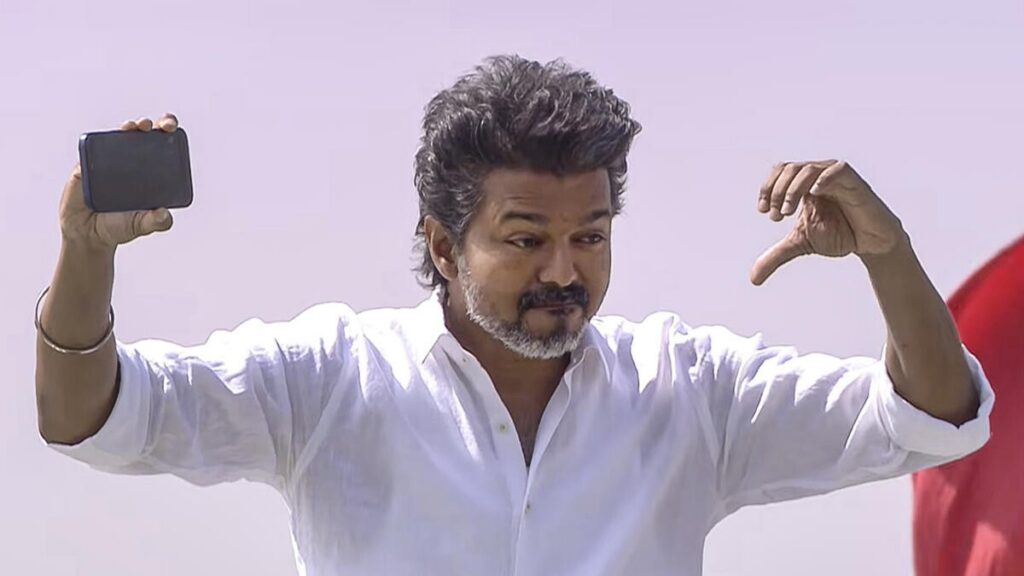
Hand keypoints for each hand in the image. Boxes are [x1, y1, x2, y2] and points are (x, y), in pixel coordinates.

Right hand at [60, 113, 179, 250]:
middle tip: (156, 126)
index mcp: (150, 171)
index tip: (172, 128)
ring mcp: (108, 160)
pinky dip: (97, 141)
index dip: (168, 132)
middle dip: (151, 124)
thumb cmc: (118, 227)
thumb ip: (155, 222)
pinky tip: (104, 141)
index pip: (163, 145)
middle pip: (143, 134)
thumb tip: (165, 215)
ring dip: (127, 126)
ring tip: (133, 127)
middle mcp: (131, 161)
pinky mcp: (86, 164)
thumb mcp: (140, 225)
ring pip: (119, 136)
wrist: (87, 234)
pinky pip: (91, 148)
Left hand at [749, 160, 906, 284]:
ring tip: (788, 212)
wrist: (869, 244)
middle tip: (777, 215)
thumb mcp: (800, 244)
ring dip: (793, 189)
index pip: (779, 172)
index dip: (767, 188)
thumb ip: (775, 256)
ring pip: (808, 169)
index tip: (764, 211)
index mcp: (803, 185)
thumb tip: (753, 280)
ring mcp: (835, 178)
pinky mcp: (854, 183)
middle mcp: (817, 178)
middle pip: (789, 169)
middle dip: (777, 191)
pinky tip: (814, 194)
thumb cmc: (838, 236)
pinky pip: (838, 170)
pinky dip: (823, 179)